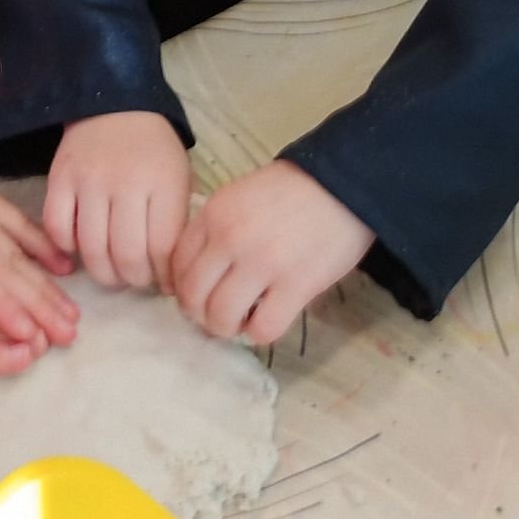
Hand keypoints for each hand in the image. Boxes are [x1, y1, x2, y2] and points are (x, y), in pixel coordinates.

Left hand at [0, 145, 76, 346]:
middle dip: (39, 308)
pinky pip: (22, 225)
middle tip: (67, 338)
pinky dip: (45, 245)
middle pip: (8, 276)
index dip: (3, 309)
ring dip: (47, 288)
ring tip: (73, 318)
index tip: (30, 335)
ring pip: (20, 257)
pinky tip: (67, 268)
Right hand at [44, 110, 191, 292]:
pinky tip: (81, 247)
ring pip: (91, 249)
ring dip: (103, 273)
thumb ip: (175, 223)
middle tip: (137, 279)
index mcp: (163, 184)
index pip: (162, 249)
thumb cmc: (154, 149)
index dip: (163, 276)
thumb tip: (169, 275)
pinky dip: (68, 247)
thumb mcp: (179, 178)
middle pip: (126, 255)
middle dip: (134, 280)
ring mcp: (88, 181)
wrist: (115, 103)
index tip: (164, 282)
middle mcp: (125, 183)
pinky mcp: (58, 178)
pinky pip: (57, 227)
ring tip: (112, 272)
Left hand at [169, 161, 375, 346]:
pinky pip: (263, 328)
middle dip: (199, 314)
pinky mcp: (296, 286)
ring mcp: (262, 264)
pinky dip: (258, 333)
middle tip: (216, 316)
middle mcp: (230, 240)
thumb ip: (215, 228)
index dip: (182, 288)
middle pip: (192, 296)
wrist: (342, 184)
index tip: (197, 295)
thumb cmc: (290, 191)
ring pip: (221, 317)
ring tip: (240, 322)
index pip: (177, 265)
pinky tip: (266, 321)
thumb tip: (200, 272)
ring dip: (226, 328)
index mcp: (213, 215)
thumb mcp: (239, 196)